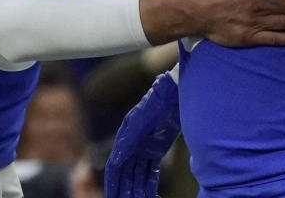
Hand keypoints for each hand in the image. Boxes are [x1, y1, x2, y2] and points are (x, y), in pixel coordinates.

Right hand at [105, 73, 180, 197]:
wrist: (172, 97)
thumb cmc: (154, 106)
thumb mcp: (140, 123)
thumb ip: (127, 142)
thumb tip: (114, 162)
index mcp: (123, 141)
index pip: (114, 168)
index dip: (112, 184)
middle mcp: (131, 147)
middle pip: (126, 175)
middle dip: (125, 191)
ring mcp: (144, 150)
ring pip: (138, 176)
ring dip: (138, 190)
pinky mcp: (156, 151)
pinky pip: (151, 172)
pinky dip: (150, 184)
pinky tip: (151, 196)